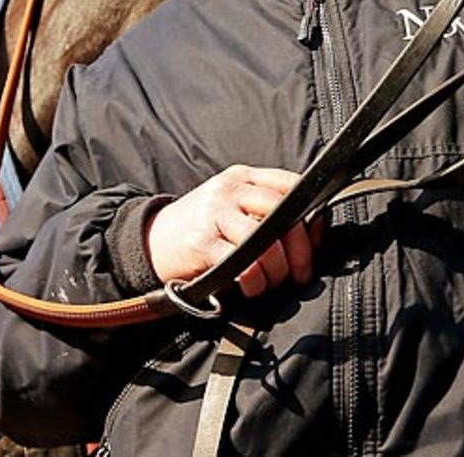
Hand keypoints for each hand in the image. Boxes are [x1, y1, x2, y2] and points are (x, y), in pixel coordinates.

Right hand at [145, 165, 322, 297]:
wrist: (149, 241)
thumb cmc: (200, 228)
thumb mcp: (231, 208)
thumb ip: (265, 211)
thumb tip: (313, 230)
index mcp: (242, 177)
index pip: (290, 183)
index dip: (310, 211)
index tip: (315, 238)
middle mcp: (230, 189)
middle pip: (283, 211)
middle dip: (300, 248)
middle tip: (300, 272)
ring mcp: (215, 213)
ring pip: (265, 239)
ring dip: (277, 269)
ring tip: (272, 282)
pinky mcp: (202, 242)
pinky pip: (241, 262)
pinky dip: (254, 279)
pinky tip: (251, 287)